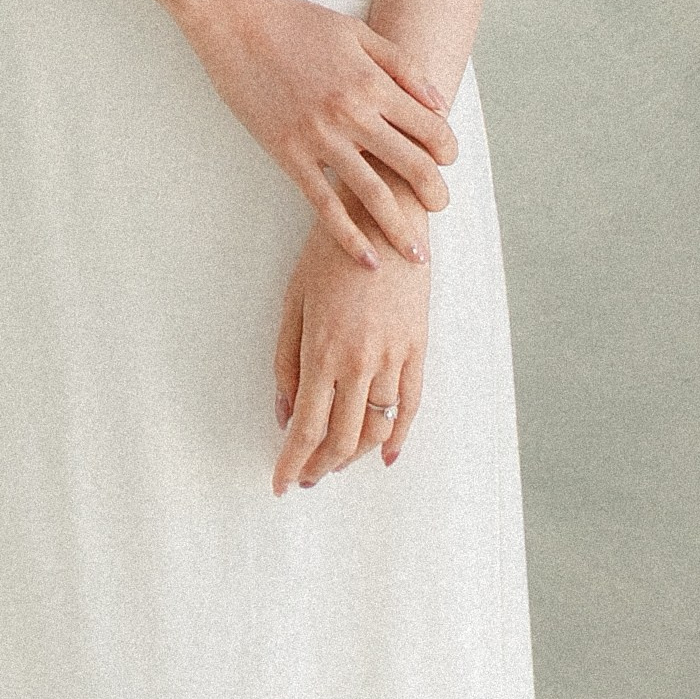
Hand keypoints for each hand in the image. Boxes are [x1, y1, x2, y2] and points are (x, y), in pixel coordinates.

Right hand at [186, 0, 455, 263]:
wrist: (236, 23)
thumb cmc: (296, 21)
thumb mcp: (357, 31)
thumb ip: (401, 65)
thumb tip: (439, 102)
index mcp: (372, 82)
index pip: (429, 128)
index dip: (447, 150)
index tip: (447, 161)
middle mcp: (352, 114)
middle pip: (411, 166)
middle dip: (435, 194)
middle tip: (440, 207)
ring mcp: (320, 138)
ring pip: (373, 196)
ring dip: (401, 230)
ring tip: (418, 255)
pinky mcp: (289, 154)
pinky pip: (325, 205)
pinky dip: (350, 237)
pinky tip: (367, 259)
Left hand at [272, 216, 427, 492]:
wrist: (384, 214)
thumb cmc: (329, 252)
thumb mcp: (294, 300)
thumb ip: (286, 360)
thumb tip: (283, 413)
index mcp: (323, 352)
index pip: (307, 428)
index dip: (293, 462)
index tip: (281, 484)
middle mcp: (360, 363)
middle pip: (341, 438)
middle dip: (320, 466)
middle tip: (306, 478)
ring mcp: (394, 357)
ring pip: (375, 429)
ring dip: (353, 456)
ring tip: (334, 465)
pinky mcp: (418, 348)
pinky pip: (410, 406)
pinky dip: (399, 437)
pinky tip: (385, 455)